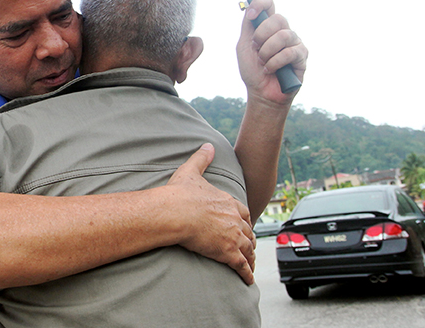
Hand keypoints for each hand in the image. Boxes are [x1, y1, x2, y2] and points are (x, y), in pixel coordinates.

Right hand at [165, 143, 256, 284]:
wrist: (174, 212)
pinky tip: (247, 279)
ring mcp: (233, 236)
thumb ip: (202, 158)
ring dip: (250, 257)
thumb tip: (208, 145)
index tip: (243, 225)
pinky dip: (246, 273)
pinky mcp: (227, 252)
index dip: (244, 220)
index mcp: (227, 202)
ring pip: (248, 249)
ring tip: (249, 265)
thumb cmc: (180, 194)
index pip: (243, 212)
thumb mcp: (191, 171)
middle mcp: (234, 219)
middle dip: (249, 239)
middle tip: (248, 246)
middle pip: (248, 231)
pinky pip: (241, 265)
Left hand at [236, 0, 307, 104]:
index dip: (260, 4)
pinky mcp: (302, 56)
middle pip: (278, 18)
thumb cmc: (252, 70)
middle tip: (256, 49)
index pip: (269, 4)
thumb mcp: (244, 46)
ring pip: (283, 36)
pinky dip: (274, 63)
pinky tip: (270, 70)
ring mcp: (294, 43)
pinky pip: (289, 53)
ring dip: (267, 52)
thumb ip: (248, 27)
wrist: (261, 93)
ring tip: (263, 63)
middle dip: (262, 35)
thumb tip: (251, 9)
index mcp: (268, 27)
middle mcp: (283, 31)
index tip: (251, 15)